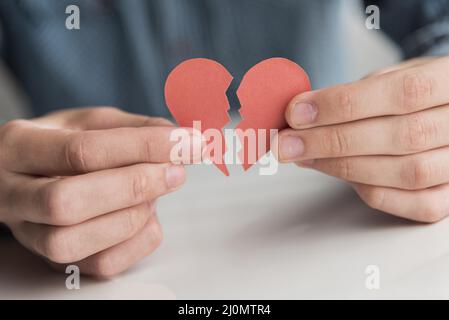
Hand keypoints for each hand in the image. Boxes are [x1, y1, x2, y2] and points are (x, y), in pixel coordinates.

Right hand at [0, 107, 199, 276]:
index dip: (142, 147)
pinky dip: (136, 243)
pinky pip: (97, 266)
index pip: (82, 151)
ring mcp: (28, 233)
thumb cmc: (63, 145)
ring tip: (155, 193)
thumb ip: (135, 128)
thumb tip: (180, 140)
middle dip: (133, 187)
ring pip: (73, 242)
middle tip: (175, 173)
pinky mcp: (54, 260)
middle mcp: (13, 194)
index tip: (186, 143)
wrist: (31, 174)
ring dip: (131, 217)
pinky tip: (147, 217)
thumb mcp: (92, 122)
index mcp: (20, 146)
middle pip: (67, 202)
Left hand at [278, 56, 448, 222]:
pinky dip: (368, 190)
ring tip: (303, 155)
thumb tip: (303, 114)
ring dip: (342, 165)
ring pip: (406, 173)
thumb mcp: (394, 76)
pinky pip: (414, 204)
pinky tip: (336, 172)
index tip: (298, 112)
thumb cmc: (415, 92)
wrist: (448, 110)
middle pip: (401, 136)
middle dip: (333, 140)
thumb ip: (356, 94)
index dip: (345, 104)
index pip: (404, 93)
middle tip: (287, 142)